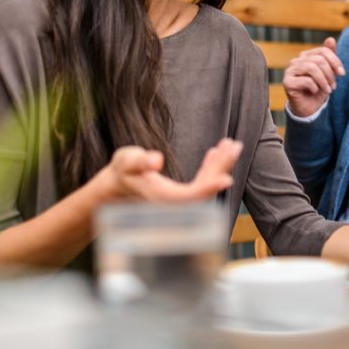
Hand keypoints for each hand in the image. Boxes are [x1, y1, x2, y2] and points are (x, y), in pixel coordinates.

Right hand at [102, 138, 241, 202]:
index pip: (191, 196)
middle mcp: (175, 204)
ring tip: (230, 145)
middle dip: (222, 167)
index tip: (226, 178)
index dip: (209, 187)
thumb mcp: (125, 162)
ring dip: (219, 165)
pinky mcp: (181, 195)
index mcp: (163, 199)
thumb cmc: (120, 174)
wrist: (113, 190)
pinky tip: (215, 153)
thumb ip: (138, 161)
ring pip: (205, 185)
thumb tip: (155, 160)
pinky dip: (210, 168)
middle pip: (204, 188)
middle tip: (234, 146)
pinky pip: (200, 183)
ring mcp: (179, 201)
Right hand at [282, 37, 345, 116]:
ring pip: (312, 68)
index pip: (323, 51)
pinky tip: (315, 92)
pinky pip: (306, 80)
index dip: (335, 61)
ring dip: (323, 81)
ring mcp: (290, 71)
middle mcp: (296, 61)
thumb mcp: (328, 73)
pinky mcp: (287, 82)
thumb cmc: (319, 89)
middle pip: (318, 59)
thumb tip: (331, 39)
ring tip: (328, 90)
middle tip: (334, 86)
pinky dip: (315, 87)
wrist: (309, 108)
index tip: (342, 73)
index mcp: (306, 56)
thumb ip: (329, 57)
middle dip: (330, 74)